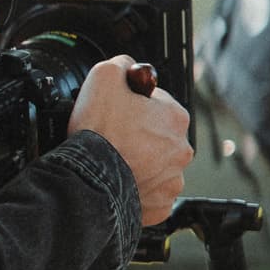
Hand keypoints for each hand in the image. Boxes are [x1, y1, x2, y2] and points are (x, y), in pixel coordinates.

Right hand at [67, 54, 193, 226]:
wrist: (88, 177)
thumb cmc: (98, 131)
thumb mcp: (104, 75)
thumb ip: (121, 65)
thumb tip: (127, 66)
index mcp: (175, 118)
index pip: (157, 102)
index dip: (132, 103)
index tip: (117, 110)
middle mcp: (181, 150)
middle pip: (158, 135)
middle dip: (138, 134)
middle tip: (112, 135)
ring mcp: (172, 180)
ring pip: (155, 165)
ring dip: (138, 161)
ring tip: (114, 159)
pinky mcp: (160, 205)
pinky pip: (150, 192)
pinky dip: (137, 187)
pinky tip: (120, 180)